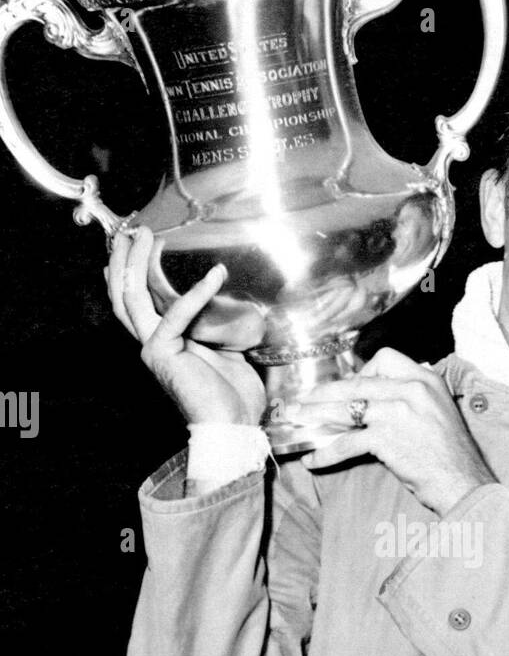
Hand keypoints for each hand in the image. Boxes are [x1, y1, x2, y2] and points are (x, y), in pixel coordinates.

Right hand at [106, 226, 266, 425]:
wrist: (232, 425)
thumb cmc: (233, 396)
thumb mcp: (228, 350)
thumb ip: (221, 326)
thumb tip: (237, 305)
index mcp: (165, 343)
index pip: (137, 304)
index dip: (130, 275)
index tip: (135, 246)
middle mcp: (153, 344)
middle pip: (124, 295)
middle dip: (124, 260)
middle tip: (133, 230)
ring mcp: (154, 348)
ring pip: (132, 298)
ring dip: (136, 264)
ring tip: (147, 237)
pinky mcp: (163, 353)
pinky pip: (176, 315)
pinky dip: (197, 293)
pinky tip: (214, 275)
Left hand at [291, 347, 496, 516]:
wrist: (464, 483)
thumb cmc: (451, 455)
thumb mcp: (438, 411)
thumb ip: (412, 399)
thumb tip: (376, 401)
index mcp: (426, 378)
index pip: (384, 359)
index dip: (361, 373)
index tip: (347, 387)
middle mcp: (412, 389)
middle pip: (356, 383)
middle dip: (324, 393)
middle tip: (302, 401)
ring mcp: (398, 412)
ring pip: (345, 408)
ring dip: (315, 416)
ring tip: (297, 421)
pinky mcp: (387, 438)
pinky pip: (346, 442)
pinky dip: (326, 452)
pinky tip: (313, 460)